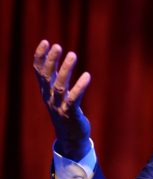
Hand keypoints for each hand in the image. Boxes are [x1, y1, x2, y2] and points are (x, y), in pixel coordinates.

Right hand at [33, 40, 91, 160]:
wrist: (71, 137)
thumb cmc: (66, 111)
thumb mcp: (58, 94)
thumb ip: (56, 78)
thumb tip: (56, 58)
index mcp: (45, 91)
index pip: (38, 71)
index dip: (40, 56)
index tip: (45, 41)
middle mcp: (49, 98)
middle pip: (46, 77)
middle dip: (51, 60)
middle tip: (58, 46)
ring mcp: (59, 107)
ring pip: (59, 86)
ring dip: (65, 70)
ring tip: (72, 54)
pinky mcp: (71, 114)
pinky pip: (74, 99)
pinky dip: (80, 87)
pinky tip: (87, 76)